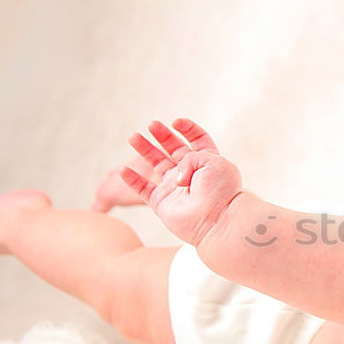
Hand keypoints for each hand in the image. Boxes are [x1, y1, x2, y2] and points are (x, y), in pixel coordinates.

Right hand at [121, 119, 243, 245]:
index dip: (187, 128)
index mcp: (208, 161)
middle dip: (162, 135)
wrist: (215, 221)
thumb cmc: (219, 191)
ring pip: (156, 164)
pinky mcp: (161, 201)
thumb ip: (191, 156)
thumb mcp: (212, 161)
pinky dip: (132, 180)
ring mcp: (175, 187)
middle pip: (174, 148)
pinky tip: (124, 170)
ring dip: (144, 149)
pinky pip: (143, 188)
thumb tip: (174, 173)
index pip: (197, 139)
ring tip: (133, 137)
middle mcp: (191, 173)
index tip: (177, 122)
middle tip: (152, 125)